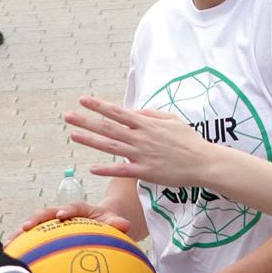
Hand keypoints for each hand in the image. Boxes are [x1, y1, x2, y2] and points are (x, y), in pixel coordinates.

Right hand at [5, 201, 132, 242]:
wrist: (100, 220)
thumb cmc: (107, 222)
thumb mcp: (114, 221)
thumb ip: (117, 222)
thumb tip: (124, 224)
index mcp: (79, 208)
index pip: (72, 207)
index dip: (65, 210)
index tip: (61, 216)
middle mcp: (63, 213)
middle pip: (46, 213)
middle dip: (35, 219)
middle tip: (26, 227)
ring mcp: (53, 222)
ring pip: (35, 225)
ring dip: (21, 232)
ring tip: (9, 242)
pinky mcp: (47, 232)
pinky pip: (34, 238)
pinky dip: (23, 245)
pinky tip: (11, 255)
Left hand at [65, 96, 212, 186]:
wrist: (203, 162)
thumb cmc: (188, 140)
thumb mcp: (171, 119)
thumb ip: (150, 114)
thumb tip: (133, 110)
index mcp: (146, 124)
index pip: (117, 112)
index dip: (99, 106)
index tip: (83, 100)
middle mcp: (141, 137)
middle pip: (108, 128)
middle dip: (87, 121)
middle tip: (68, 117)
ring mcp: (142, 155)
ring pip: (111, 147)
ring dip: (90, 141)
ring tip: (73, 136)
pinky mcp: (146, 172)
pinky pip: (122, 170)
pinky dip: (107, 169)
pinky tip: (92, 168)